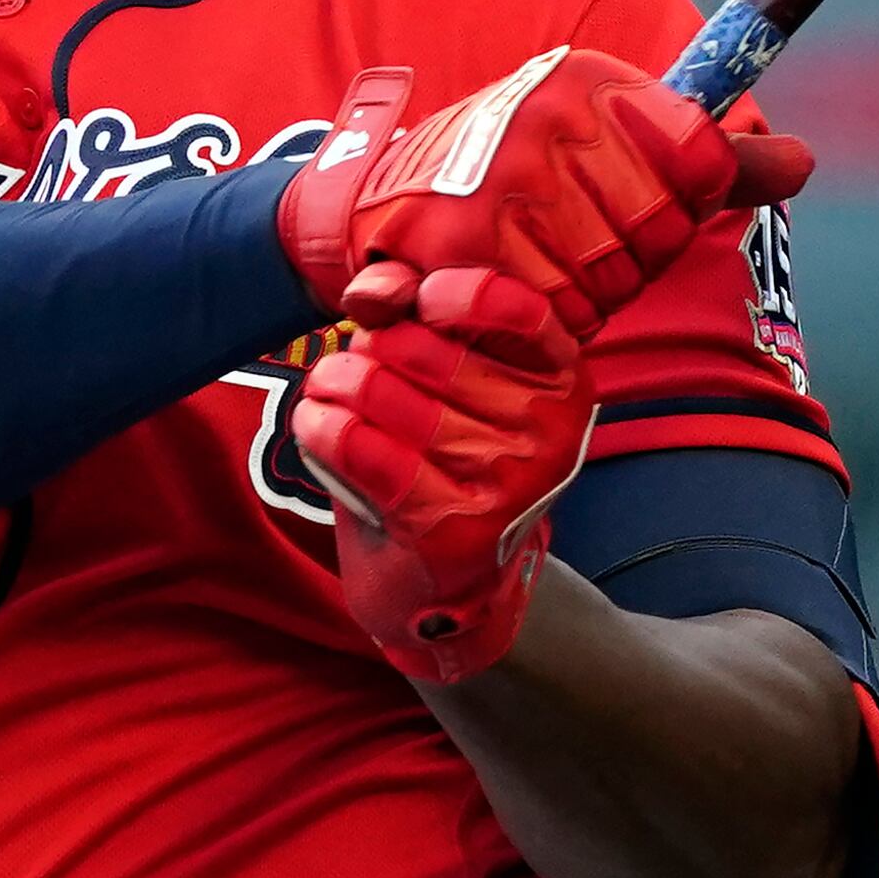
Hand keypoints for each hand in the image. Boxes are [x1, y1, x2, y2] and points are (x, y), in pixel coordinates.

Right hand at [275, 48, 812, 333]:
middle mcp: (546, 110)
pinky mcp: (456, 237)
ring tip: (533, 260)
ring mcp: (498, 172)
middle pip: (656, 231)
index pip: (700, 164)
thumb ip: (713, 164)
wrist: (378, 208)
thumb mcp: (615, 159)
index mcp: (592, 79)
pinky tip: (506, 291)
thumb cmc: (521, 188)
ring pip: (605, 278)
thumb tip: (803, 161)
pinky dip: (537, 320)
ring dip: (577, 294)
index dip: (677, 205)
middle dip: (624, 259)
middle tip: (570, 239)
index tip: (630, 201)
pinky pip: (548, 311)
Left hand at [291, 267, 592, 681]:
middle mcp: (549, 431)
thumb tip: (371, 291)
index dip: (450, 294)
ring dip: (333, 385)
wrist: (446, 586)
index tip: (416, 304)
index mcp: (562, 381)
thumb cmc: (445, 462)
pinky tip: (317, 423)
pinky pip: (363, 449)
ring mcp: (509, 483)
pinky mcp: (456, 528)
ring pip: (385, 395)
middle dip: (369, 348)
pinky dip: (323, 428)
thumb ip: (418, 317)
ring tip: (325, 392)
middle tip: (350, 365)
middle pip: (425, 350)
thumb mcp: (451, 383)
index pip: (515, 308)